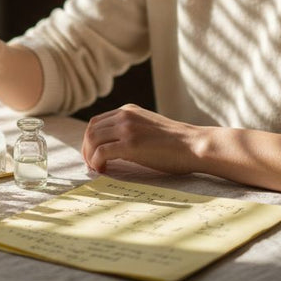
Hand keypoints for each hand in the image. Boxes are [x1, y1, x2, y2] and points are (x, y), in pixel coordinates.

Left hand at [81, 104, 203, 174]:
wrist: (195, 145)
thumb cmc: (177, 143)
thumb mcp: (149, 127)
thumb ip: (132, 130)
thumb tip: (114, 147)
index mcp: (129, 110)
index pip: (97, 121)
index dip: (90, 139)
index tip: (93, 154)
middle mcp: (125, 115)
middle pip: (91, 129)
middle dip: (86, 149)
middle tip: (91, 164)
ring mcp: (127, 128)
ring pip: (92, 140)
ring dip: (89, 156)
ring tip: (96, 168)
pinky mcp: (130, 144)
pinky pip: (101, 153)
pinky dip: (96, 163)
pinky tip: (103, 170)